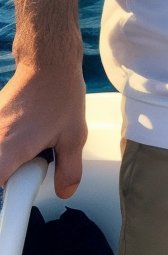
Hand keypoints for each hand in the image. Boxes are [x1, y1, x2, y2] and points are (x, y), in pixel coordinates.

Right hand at [0, 59, 87, 197]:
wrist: (47, 60)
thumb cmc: (60, 94)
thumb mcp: (73, 136)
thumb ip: (68, 170)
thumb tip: (65, 192)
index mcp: (7, 152)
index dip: (12, 194)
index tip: (25, 187)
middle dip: (14, 172)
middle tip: (36, 159)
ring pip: (0, 155)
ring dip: (12, 155)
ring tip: (35, 138)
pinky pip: (0, 138)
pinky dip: (10, 141)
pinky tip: (29, 127)